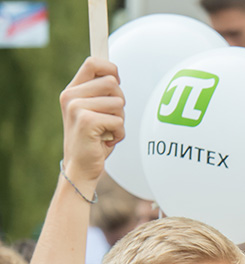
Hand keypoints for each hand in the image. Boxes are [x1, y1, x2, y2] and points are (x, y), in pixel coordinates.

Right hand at [60, 58, 124, 186]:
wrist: (80, 166)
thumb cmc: (93, 139)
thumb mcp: (95, 111)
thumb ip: (101, 93)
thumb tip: (115, 75)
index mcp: (72, 90)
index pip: (93, 63)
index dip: (111, 69)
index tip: (117, 82)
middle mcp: (71, 96)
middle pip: (112, 83)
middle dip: (120, 102)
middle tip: (110, 118)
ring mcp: (76, 108)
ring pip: (118, 103)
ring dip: (120, 120)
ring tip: (106, 131)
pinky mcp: (86, 121)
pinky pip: (118, 121)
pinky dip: (119, 134)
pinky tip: (107, 140)